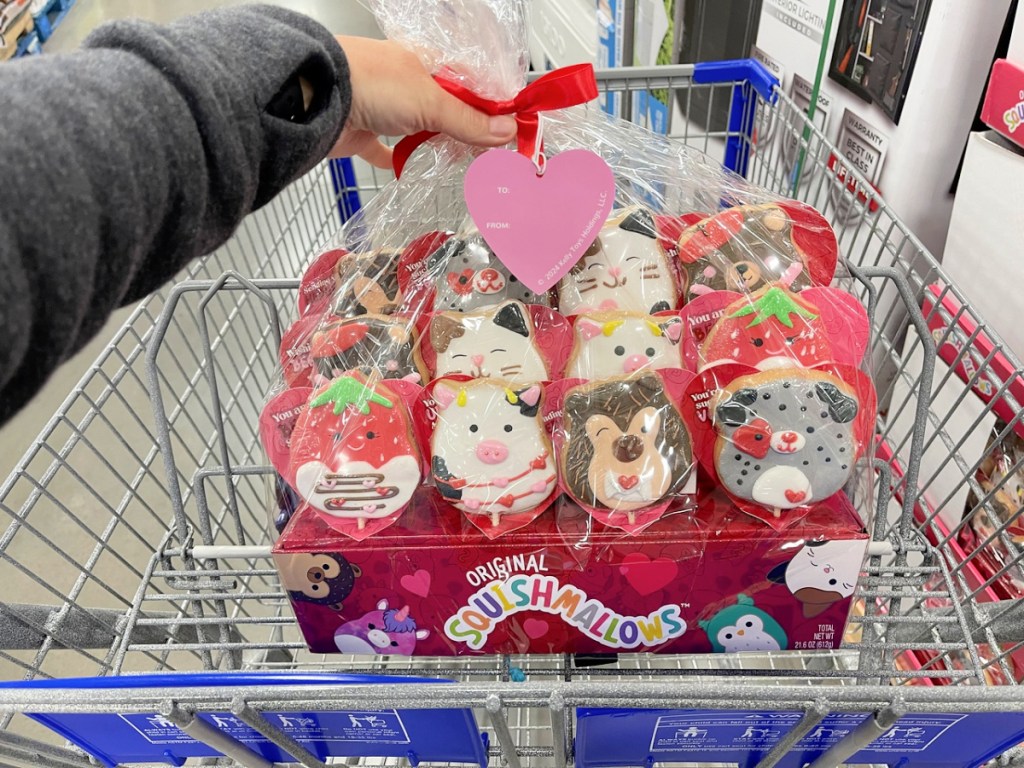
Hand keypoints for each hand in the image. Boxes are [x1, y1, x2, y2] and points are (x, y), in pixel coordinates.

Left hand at [330, 36, 516, 168]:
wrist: (316, 99)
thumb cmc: (369, 82)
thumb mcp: (430, 101)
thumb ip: (468, 121)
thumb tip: (506, 131)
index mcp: (426, 63)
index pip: (469, 85)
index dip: (490, 107)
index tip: (508, 130)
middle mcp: (405, 83)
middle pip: (448, 110)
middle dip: (467, 132)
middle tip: (488, 155)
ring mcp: (384, 108)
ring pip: (421, 129)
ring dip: (439, 146)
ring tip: (459, 163)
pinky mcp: (365, 133)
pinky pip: (388, 150)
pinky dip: (401, 160)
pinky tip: (412, 168)